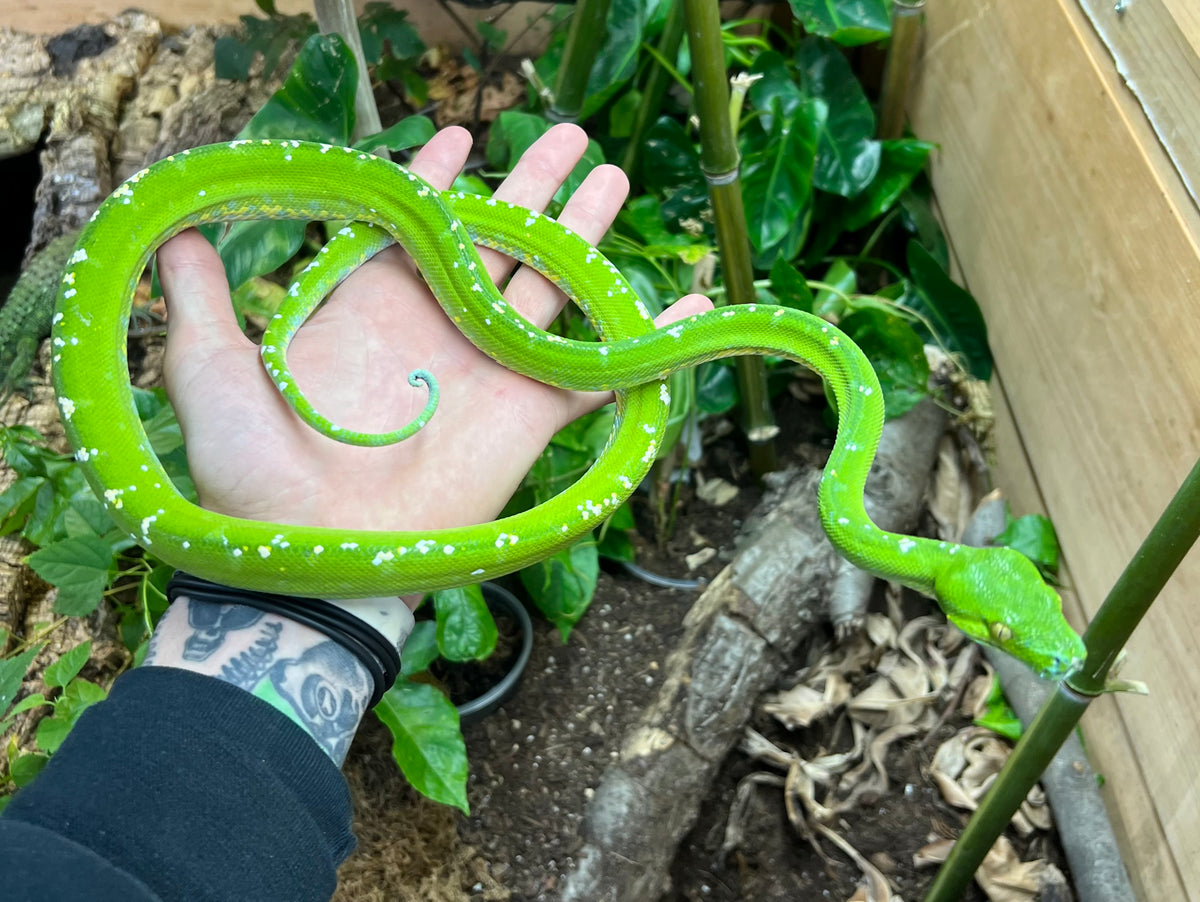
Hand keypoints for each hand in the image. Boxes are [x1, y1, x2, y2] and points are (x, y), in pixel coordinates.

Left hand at [158, 124, 710, 538]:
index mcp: (371, 307)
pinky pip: (598, 370)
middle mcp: (438, 329)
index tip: (460, 135)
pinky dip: (642, 340)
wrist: (314, 562)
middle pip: (497, 241)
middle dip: (531, 187)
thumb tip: (174, 231)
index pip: (416, 226)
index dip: (436, 179)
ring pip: (550, 285)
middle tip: (566, 136)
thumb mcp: (210, 373)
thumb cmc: (252, 475)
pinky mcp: (530, 415)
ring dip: (582, 233)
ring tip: (610, 178)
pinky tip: (679, 304)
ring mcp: (489, 369)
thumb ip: (202, 301)